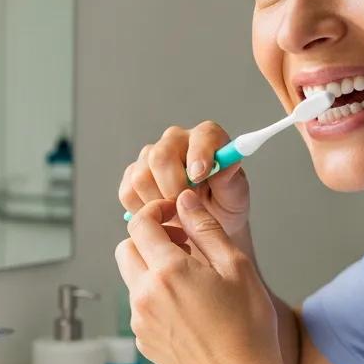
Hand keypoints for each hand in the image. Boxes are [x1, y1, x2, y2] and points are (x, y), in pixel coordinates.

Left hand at [115, 190, 286, 363]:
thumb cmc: (247, 326)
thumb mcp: (236, 266)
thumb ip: (205, 228)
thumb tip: (184, 200)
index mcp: (167, 271)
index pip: (139, 224)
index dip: (156, 211)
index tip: (175, 214)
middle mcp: (144, 295)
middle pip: (126, 249)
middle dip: (148, 240)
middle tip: (181, 246)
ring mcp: (139, 320)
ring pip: (132, 279)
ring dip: (152, 270)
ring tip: (191, 282)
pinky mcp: (142, 339)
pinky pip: (140, 306)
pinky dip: (156, 299)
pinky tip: (188, 310)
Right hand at [118, 121, 250, 237]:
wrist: (204, 227)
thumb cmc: (222, 208)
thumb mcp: (235, 198)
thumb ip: (231, 180)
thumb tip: (225, 165)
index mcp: (207, 139)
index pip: (203, 136)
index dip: (199, 154)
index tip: (199, 176)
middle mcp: (176, 141)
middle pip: (161, 155)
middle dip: (172, 188)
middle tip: (185, 208)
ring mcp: (150, 157)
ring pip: (141, 177)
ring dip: (157, 203)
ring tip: (176, 215)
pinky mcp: (132, 176)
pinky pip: (127, 193)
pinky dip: (142, 210)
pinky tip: (160, 215)